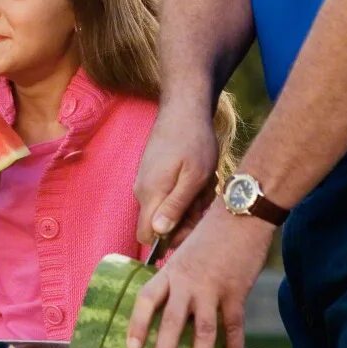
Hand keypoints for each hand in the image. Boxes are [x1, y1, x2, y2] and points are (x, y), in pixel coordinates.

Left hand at [123, 209, 271, 347]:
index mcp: (172, 271)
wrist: (243, 213)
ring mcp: (213, 288)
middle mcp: (188, 282)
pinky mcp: (237, 292)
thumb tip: (170, 301)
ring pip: (203, 329)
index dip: (137, 325)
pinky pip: (234, 326)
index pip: (147, 300)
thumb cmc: (213, 231)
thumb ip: (178, 277)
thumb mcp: (185, 251)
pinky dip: (234, 347)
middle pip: (171, 321)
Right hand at [135, 103, 221, 245]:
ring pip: (167, 207)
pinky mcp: (152, 173)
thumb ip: (176, 206)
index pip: (147, 236)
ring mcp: (146, 180)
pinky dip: (185, 191)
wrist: (183, 108)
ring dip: (188, 203)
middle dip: (185, 219)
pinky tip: (198, 177)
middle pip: (160, 223)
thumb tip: (160, 233)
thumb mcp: (194, 177)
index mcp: (151, 194)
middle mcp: (142, 190)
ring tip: (204, 185)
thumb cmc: (194, 141)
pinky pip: (167, 193)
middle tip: (204, 200)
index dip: (170, 240)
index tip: (192, 224)